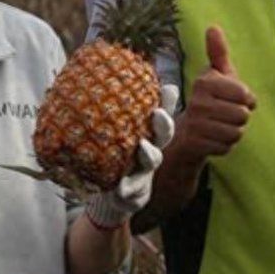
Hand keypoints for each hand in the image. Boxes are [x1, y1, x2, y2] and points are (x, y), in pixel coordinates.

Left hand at [85, 84, 177, 228]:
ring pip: (153, 160)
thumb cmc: (115, 156)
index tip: (168, 89)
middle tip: (157, 114)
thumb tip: (106, 79)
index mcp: (146, 133)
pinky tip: (120, 188)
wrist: (112, 194)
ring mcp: (145, 171)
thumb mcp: (114, 134)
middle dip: (163, 123)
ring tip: (143, 147)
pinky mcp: (135, 192)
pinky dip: (128, 189)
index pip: (160, 113)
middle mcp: (150, 149)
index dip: (167, 102)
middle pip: (164, 134)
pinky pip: (134, 191)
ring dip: (149, 153)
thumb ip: (117, 111)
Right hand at [171, 25, 255, 165]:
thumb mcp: (215, 76)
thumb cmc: (208, 101)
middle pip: (242, 115)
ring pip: (236, 132)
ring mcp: (196, 124)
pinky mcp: (196, 144)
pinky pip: (227, 147)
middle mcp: (198, 102)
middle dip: (239, 118)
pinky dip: (224, 145)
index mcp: (205, 82)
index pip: (244, 94)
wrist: (183, 134)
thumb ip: (218, 53)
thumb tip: (213, 26)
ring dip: (233, 132)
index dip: (246, 100)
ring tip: (219, 126)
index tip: (235, 100)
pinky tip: (213, 139)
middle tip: (225, 115)